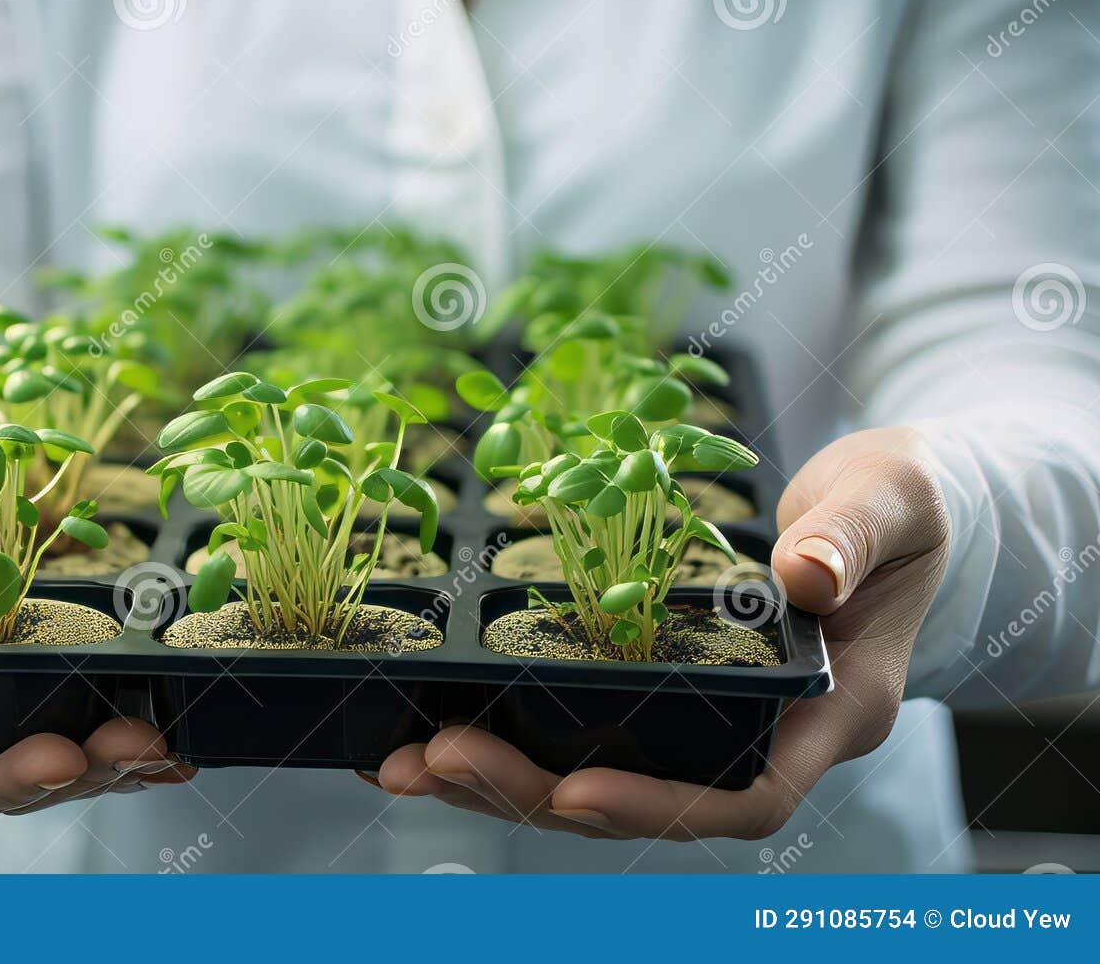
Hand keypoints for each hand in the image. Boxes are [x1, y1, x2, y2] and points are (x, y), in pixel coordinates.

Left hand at [372, 427, 948, 839]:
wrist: (885, 510)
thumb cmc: (900, 506)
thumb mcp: (891, 499)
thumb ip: (852, 537)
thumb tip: (806, 577)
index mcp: (829, 709)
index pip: (747, 795)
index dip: (658, 805)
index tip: (573, 791)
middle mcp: (764, 734)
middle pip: (644, 798)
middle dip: (535, 792)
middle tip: (436, 759)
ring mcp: (712, 719)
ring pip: (599, 778)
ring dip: (500, 779)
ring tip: (403, 764)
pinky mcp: (668, 690)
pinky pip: (585, 730)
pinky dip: (508, 735)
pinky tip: (432, 726)